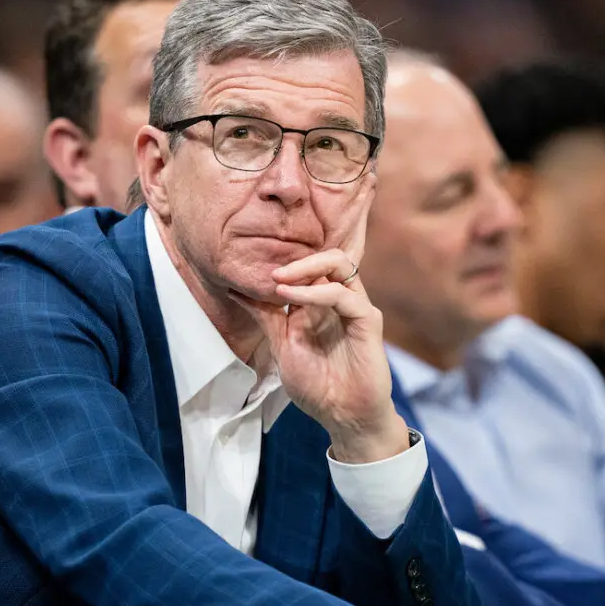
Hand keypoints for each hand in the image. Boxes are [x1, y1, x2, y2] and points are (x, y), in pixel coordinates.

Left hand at [236, 176, 409, 463]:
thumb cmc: (318, 384)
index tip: (337, 187)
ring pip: (341, 263)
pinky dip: (315, 292)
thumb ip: (267, 313)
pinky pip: (344, 295)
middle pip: (345, 244)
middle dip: (345, 215)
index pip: (327, 251)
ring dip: (307, 264)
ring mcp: (357, 307)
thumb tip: (237, 285)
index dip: (334, 220)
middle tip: (319, 211)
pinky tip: (290, 295)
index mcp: (326, 296)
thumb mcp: (281, 343)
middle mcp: (345, 294)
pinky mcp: (367, 323)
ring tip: (278, 277)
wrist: (343, 418)